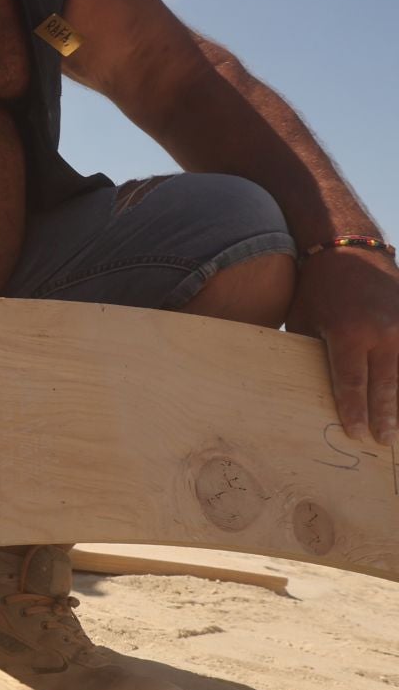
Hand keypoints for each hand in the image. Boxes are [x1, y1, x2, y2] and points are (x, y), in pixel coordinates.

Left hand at [288, 248, 398, 443]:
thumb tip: (308, 386)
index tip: (357, 434)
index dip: (355, 412)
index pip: (352, 383)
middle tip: (384, 440)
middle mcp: (382, 331)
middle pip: (386, 384)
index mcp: (349, 333)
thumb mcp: (304, 320)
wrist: (348, 248)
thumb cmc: (317, 288)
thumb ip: (310, 352)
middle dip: (385, 415)